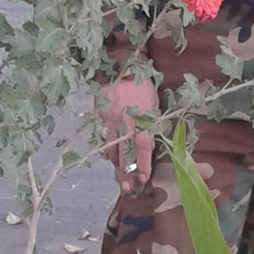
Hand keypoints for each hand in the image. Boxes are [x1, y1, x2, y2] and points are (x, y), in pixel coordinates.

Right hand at [100, 75, 157, 191]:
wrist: (121, 66)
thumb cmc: (142, 86)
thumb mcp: (153, 105)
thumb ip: (151, 125)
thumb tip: (148, 145)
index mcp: (141, 118)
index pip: (143, 146)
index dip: (143, 163)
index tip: (143, 177)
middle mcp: (125, 121)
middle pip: (124, 152)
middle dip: (125, 172)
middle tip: (126, 187)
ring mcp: (110, 119)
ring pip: (111, 146)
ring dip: (115, 161)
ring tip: (118, 173)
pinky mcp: (100, 115)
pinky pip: (104, 134)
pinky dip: (108, 145)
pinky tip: (110, 153)